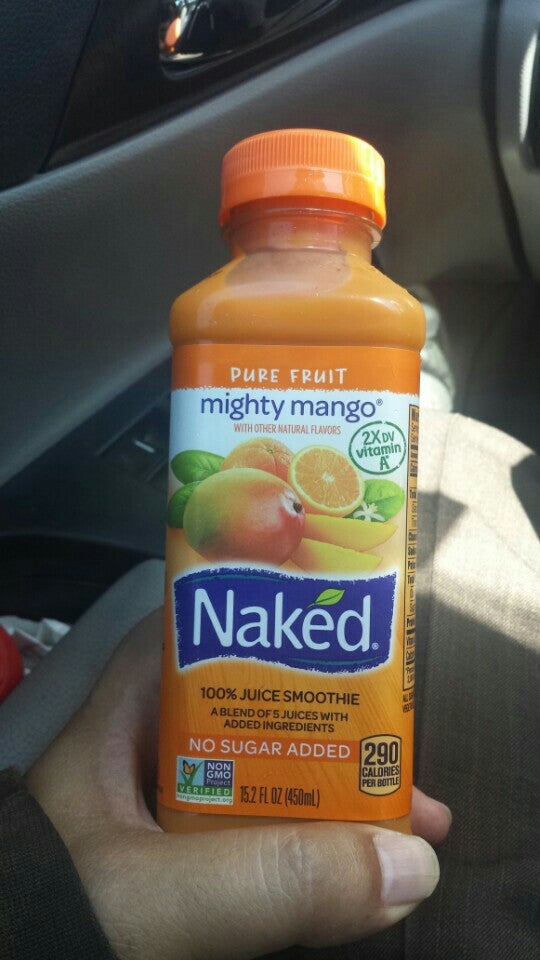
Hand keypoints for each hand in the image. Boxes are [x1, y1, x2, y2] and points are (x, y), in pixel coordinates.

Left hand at [27, 609, 450, 959]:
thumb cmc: (54, 920)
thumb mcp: (153, 896)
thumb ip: (265, 878)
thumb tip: (408, 864)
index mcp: (122, 724)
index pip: (198, 637)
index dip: (275, 626)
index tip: (348, 636)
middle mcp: (149, 762)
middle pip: (255, 714)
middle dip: (338, 730)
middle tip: (404, 753)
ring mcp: (168, 824)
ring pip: (267, 790)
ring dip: (339, 804)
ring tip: (415, 824)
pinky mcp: (186, 883)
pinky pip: (263, 857)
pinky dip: (315, 865)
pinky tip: (361, 880)